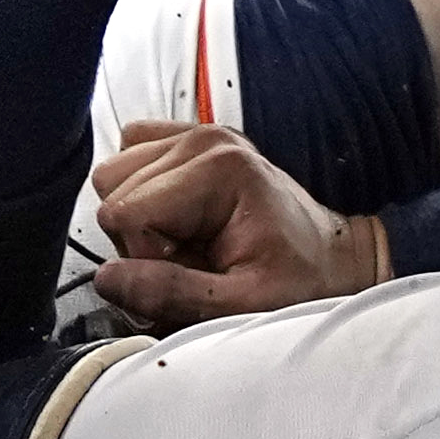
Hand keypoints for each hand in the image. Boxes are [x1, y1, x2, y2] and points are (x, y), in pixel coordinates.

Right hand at [88, 120, 388, 329]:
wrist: (332, 260)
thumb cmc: (301, 281)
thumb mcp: (242, 303)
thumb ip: (171, 292)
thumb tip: (108, 280)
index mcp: (219, 168)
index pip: (123, 213)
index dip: (145, 258)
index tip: (190, 274)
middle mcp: (203, 139)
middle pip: (112, 190)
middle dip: (141, 238)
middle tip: (191, 262)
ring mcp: (195, 135)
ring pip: (112, 174)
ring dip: (138, 217)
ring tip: (186, 241)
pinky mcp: (187, 141)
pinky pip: (128, 157)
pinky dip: (140, 192)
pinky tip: (175, 217)